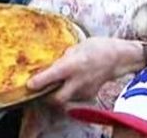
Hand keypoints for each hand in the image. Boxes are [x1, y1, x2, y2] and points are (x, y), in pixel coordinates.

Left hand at [27, 38, 143, 106]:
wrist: (118, 57)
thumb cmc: (96, 47)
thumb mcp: (75, 48)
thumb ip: (62, 59)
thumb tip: (48, 67)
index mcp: (73, 65)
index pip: (52, 76)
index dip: (39, 82)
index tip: (29, 85)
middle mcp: (78, 80)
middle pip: (57, 99)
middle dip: (46, 98)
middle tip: (40, 90)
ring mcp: (85, 90)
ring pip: (65, 99)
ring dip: (58, 93)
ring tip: (57, 82)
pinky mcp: (89, 94)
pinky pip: (73, 96)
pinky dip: (68, 91)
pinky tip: (70, 82)